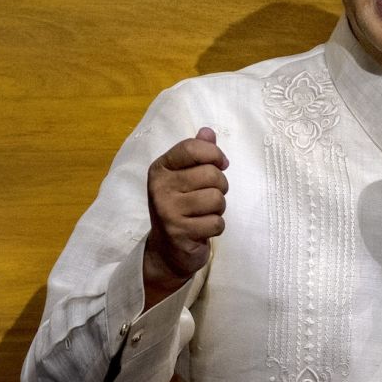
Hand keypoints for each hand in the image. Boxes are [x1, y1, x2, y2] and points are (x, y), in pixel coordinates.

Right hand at [142, 126, 228, 307]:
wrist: (167, 250)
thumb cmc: (181, 207)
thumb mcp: (185, 177)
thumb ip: (197, 154)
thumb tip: (208, 131)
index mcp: (161, 169)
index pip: (192, 148)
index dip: (214, 154)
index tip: (221, 164)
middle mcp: (160, 187)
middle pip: (211, 174)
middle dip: (220, 186)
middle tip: (211, 197)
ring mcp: (168, 211)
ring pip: (216, 199)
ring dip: (219, 209)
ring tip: (205, 213)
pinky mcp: (179, 232)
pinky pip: (216, 222)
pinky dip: (216, 227)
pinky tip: (203, 229)